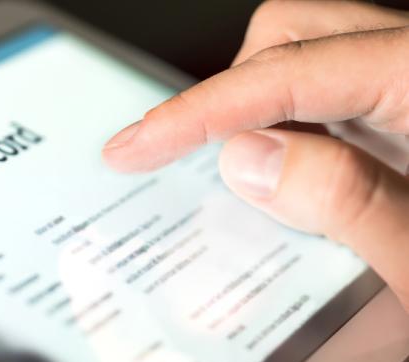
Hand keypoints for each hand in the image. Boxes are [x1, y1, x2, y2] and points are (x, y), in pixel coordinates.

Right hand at [103, 0, 408, 307]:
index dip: (197, 112)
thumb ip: (349, 202)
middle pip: (290, 36)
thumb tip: (247, 160)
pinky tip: (302, 180)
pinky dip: (297, 128)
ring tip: (266, 185)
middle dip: (235, 99)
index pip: (287, 72)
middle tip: (219, 172)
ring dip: (266, 115)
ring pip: (308, 55)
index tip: (135, 146)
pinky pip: (332, 88)